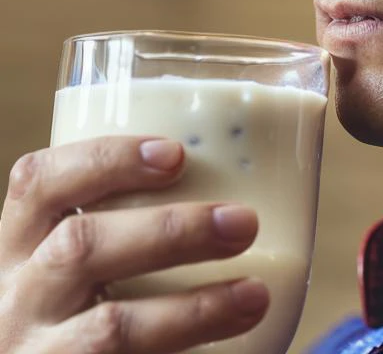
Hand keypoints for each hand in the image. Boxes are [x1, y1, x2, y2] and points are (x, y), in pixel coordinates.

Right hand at [0, 137, 268, 352]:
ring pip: (111, 326)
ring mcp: (37, 352)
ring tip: (254, 294)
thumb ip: (114, 226)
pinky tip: (229, 346)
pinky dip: (185, 352)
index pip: (40, 182)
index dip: (106, 159)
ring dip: (194, 308)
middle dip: (171, 230)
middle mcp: (14, 297)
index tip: (175, 153)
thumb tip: (217, 182)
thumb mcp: (64, 263)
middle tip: (242, 222)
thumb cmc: (65, 310)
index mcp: (16, 245)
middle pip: (80, 247)